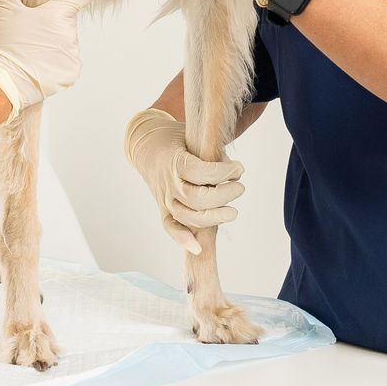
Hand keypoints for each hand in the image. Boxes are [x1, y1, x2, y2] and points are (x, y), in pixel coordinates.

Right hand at [0, 0, 91, 117]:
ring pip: (67, 43)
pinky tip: (38, 66)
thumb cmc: (1, 44)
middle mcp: (71, 33)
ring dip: (54, 45)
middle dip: (54, 24)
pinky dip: (55, 64)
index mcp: (59, 14)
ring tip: (31, 52)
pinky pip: (67, 63)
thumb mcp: (4, 9)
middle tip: (31, 33)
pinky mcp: (71, 74)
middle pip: (68, 22)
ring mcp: (73, 55)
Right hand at [123, 109, 244, 254]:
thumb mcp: (192, 137)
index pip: (201, 172)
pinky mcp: (164, 209)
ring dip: (213, 217)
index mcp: (175, 162)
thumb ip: (211, 153)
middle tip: (239, 188)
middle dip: (223, 196)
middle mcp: (169, 184)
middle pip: (197, 198)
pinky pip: (170, 228)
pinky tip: (198, 248)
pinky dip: (182, 239)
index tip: (239, 168)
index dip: (223, 172)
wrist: (147, 147)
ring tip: (232, 212)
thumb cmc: (176, 140)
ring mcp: (165, 199)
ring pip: (188, 217)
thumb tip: (235, 172)